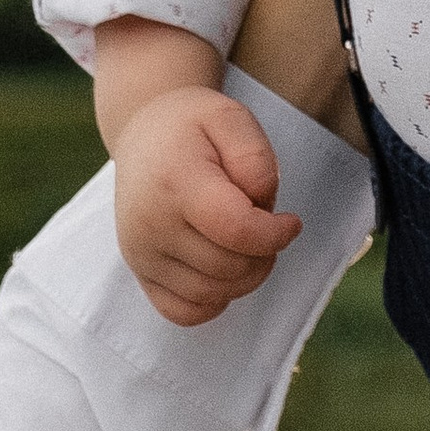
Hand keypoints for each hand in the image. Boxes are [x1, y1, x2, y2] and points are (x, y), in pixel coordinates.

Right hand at [114, 85, 303, 325]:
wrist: (143, 132)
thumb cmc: (193, 126)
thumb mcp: (232, 117)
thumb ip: (256, 160)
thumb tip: (262, 211)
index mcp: (174, 181)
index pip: (237, 230)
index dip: (276, 234)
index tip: (290, 222)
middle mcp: (150, 223)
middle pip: (230, 267)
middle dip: (263, 252)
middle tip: (262, 224)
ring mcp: (140, 253)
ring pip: (213, 293)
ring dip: (244, 275)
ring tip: (242, 239)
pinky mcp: (139, 272)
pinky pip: (185, 312)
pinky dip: (214, 299)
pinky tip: (220, 267)